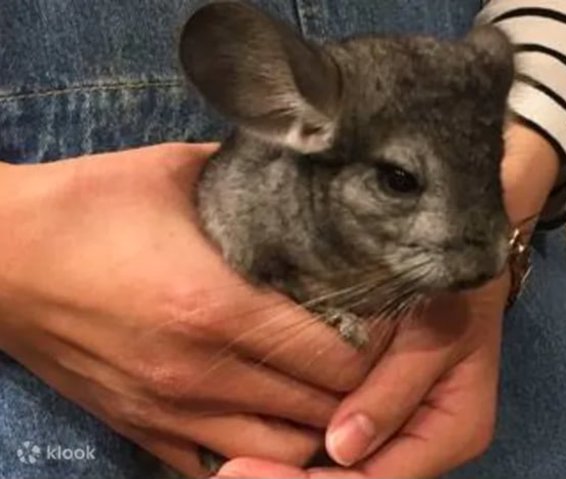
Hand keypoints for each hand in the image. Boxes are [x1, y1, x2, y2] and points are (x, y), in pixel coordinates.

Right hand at [0, 144, 389, 477]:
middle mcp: (201, 372)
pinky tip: (271, 419)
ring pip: (280, 453)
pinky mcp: (142, 429)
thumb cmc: (87, 207)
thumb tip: (316, 173)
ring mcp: (171, 410)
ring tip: (331, 395)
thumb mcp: (178, 174)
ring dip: (316, 429)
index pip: (337, 359)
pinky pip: (218, 466)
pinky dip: (257, 451)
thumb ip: (257, 182)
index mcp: (218, 307)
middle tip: (377, 364)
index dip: (378, 350)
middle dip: (359, 393)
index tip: (389, 327)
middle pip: (320, 412)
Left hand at [212, 122, 559, 477]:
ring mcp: (399, 425)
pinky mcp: (373, 404)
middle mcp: (427, 440)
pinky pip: (332, 436)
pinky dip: (295, 438)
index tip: (244, 472)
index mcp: (454, 430)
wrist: (461, 240)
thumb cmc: (455, 279)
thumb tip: (341, 449)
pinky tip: (249, 432)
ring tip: (231, 461)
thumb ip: (392, 391)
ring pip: (340, 465)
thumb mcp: (435, 329)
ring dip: (288, 465)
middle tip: (229, 472)